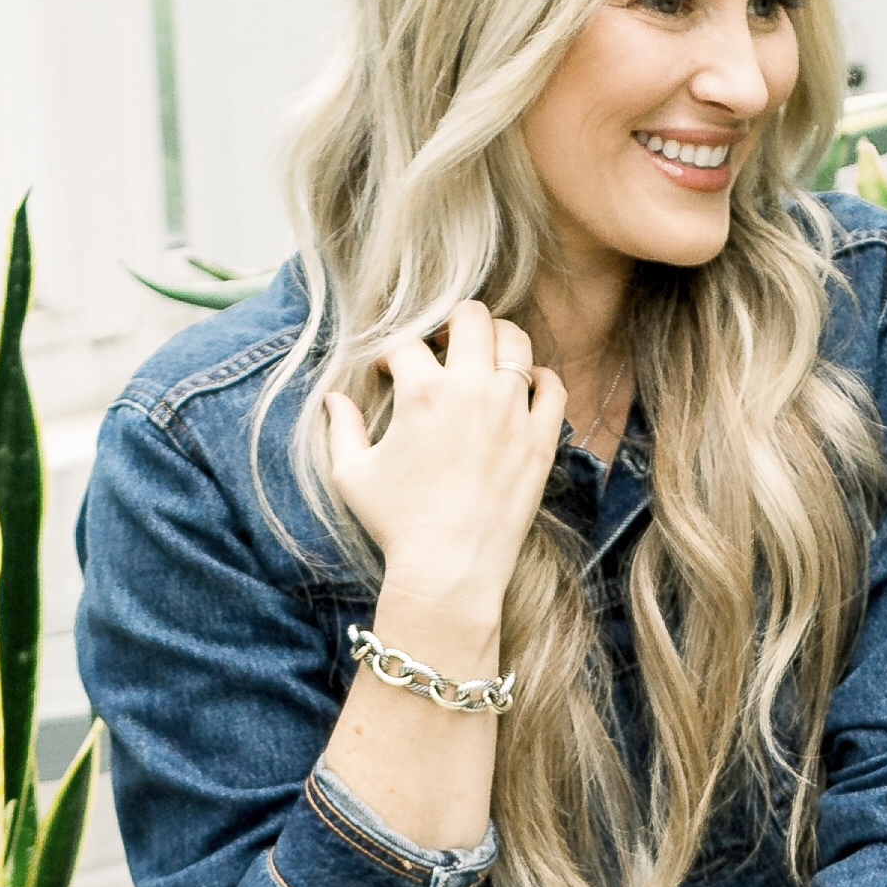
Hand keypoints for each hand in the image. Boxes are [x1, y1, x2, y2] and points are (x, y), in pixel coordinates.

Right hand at [323, 303, 565, 649]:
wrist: (449, 568)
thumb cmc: (396, 523)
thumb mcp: (352, 475)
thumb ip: (340, 429)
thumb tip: (333, 399)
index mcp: (422, 391)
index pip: (406, 344)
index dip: (390, 353)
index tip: (387, 372)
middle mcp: (472, 390)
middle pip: (471, 318)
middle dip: (451, 323)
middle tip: (441, 345)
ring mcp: (512, 412)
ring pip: (516, 342)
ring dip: (496, 341)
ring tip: (482, 358)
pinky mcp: (540, 439)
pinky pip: (552, 386)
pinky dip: (539, 379)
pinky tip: (521, 388)